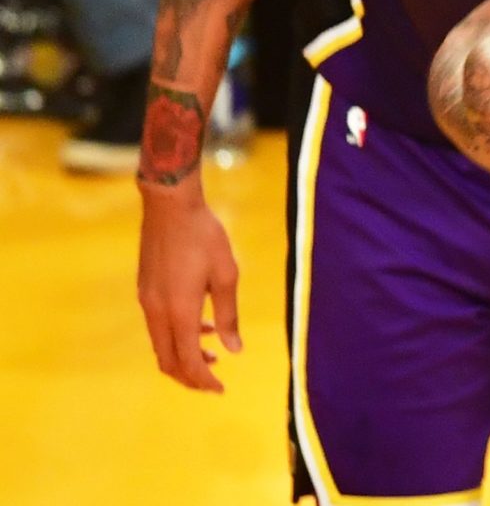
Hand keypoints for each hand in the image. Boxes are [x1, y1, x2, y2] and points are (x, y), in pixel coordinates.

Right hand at [136, 191, 243, 392]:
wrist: (170, 208)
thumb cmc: (205, 237)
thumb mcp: (226, 274)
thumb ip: (228, 315)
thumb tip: (234, 349)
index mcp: (179, 311)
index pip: (186, 361)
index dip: (203, 380)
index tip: (220, 390)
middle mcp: (157, 312)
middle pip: (167, 360)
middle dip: (190, 376)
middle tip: (214, 381)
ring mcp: (147, 302)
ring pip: (161, 345)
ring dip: (183, 356)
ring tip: (212, 355)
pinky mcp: (146, 291)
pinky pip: (159, 327)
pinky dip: (177, 337)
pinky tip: (201, 326)